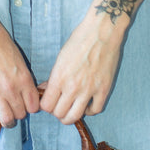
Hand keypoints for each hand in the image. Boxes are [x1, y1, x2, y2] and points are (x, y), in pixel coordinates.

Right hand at [0, 2, 39, 127]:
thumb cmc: (0, 40)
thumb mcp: (19, 58)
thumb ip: (23, 77)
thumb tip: (26, 92)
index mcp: (24, 77)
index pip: (34, 106)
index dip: (30, 107)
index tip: (26, 104)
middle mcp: (11, 87)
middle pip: (21, 114)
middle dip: (18, 112)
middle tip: (14, 106)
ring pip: (6, 118)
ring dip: (6, 118)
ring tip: (4, 113)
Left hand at [39, 9, 125, 124]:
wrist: (102, 32)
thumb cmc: (80, 39)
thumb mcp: (61, 57)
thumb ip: (53, 77)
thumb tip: (46, 90)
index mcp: (59, 77)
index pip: (46, 105)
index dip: (46, 105)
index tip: (48, 101)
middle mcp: (73, 87)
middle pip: (59, 114)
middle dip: (56, 111)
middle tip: (59, 104)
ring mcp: (89, 90)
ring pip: (75, 117)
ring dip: (70, 116)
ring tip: (70, 109)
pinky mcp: (103, 90)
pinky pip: (95, 110)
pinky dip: (89, 111)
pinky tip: (86, 104)